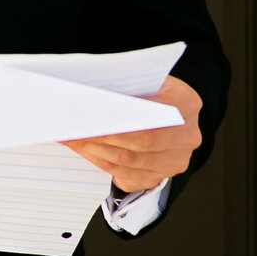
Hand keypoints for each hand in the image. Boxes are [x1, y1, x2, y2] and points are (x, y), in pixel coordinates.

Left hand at [62, 73, 202, 192]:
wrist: (166, 111)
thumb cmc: (149, 90)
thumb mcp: (145, 78)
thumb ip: (126, 83)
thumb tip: (88, 91)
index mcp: (186, 103)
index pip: (151, 116)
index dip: (119, 119)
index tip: (88, 114)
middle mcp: (187, 136)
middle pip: (140, 142)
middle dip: (100, 135)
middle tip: (71, 127)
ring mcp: (174, 161)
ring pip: (128, 161)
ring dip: (94, 149)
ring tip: (69, 136)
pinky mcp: (158, 177)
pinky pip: (124, 174)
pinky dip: (99, 161)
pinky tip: (81, 149)